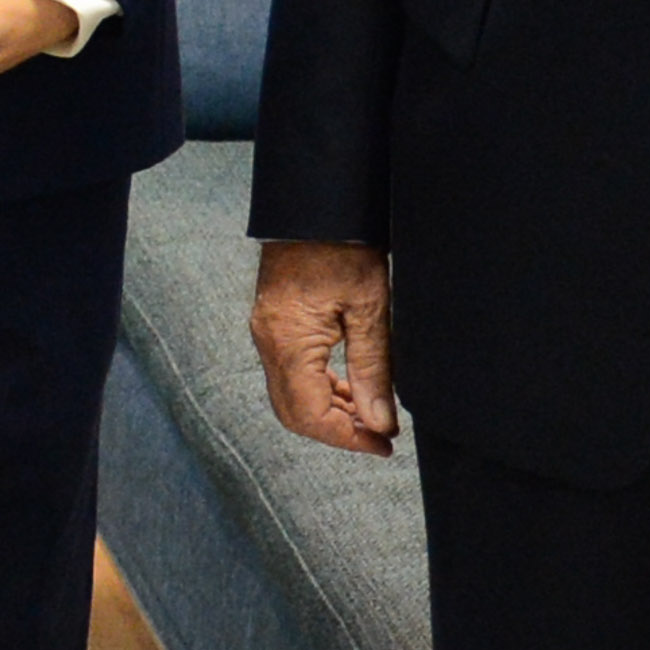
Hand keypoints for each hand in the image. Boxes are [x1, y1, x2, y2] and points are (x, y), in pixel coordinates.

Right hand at [249, 241, 397, 457]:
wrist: (315, 205)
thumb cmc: (344, 247)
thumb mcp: (369, 309)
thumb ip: (373, 370)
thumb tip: (378, 422)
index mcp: (289, 340)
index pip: (310, 415)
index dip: (347, 438)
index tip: (383, 444)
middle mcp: (268, 341)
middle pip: (293, 413)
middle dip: (337, 431)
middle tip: (379, 436)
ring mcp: (266, 332)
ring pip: (290, 396)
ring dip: (329, 412)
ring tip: (372, 414)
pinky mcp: (272, 324)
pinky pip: (289, 374)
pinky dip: (319, 389)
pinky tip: (350, 387)